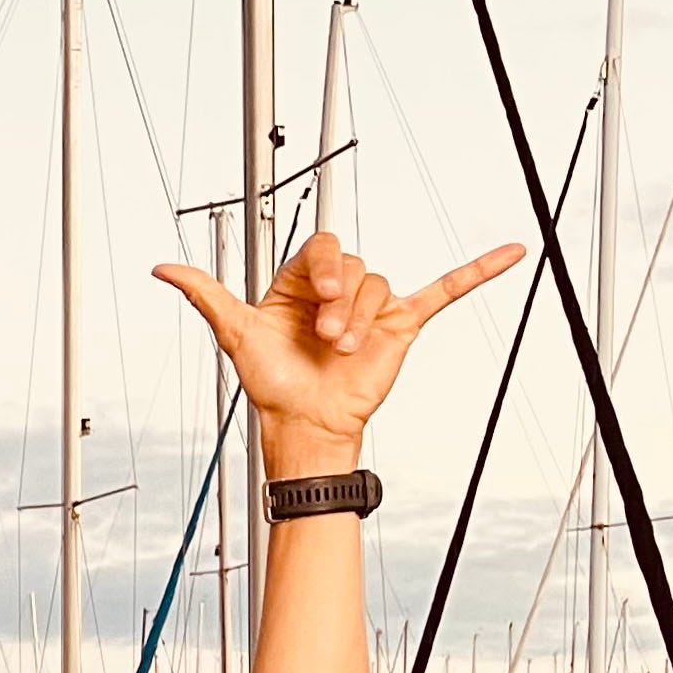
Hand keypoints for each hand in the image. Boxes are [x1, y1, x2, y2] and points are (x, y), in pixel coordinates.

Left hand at [155, 230, 521, 475]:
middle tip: (327, 338)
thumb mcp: (235, 331)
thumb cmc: (272, 382)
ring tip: (344, 349)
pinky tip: (510, 251)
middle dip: (338, 303)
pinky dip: (477, 271)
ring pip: (379, 284)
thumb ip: (205, 294)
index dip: (322, 269)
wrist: (305, 424)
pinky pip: (444, 290)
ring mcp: (373, 306)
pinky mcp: (402, 325)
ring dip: (360, 317)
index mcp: (301, 282)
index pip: (322, 249)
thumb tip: (162, 268)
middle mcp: (338, 289)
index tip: (314, 298)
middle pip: (352, 266)